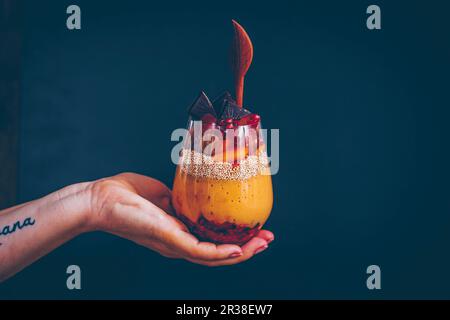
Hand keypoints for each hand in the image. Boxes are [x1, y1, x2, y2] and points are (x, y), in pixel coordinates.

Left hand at [87, 172, 273, 265]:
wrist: (100, 199)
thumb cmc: (125, 195)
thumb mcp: (161, 195)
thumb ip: (179, 198)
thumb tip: (195, 189)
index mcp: (178, 232)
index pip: (211, 242)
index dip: (235, 240)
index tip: (255, 230)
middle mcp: (178, 244)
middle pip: (218, 254)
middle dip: (246, 248)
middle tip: (267, 239)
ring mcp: (174, 245)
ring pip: (214, 258)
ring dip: (241, 253)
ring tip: (262, 244)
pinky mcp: (169, 240)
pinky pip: (200, 252)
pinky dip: (221, 253)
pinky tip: (239, 249)